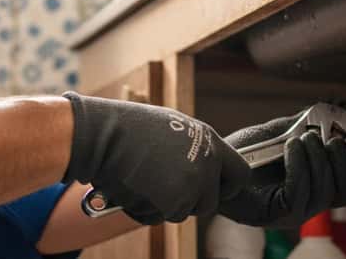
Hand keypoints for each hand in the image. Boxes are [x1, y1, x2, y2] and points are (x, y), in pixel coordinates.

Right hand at [62, 92, 250, 224]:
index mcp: (209, 141)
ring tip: (145, 182)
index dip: (225, 186)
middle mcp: (207, 163)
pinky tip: (135, 189)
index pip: (240, 174)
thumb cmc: (129, 128)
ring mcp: (193, 184)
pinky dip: (148, 210)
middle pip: (210, 202)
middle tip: (166, 191)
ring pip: (185, 212)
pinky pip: (163, 217)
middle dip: (190, 202)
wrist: (105, 134)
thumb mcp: (173, 128)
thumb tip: (199, 165)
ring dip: (166, 205)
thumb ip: (192, 148)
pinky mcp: (174, 202)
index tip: (214, 189)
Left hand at [218, 112, 345, 227]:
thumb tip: (335, 107)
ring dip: (320, 161)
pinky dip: (300, 166)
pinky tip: (292, 147)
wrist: (212, 162)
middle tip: (333, 140)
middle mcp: (311, 201)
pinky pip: (299, 194)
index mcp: (318, 184)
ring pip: (325, 193)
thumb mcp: (281, 133)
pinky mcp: (275, 213)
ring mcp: (294, 211)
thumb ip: (308, 124)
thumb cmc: (245, 152)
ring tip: (307, 138)